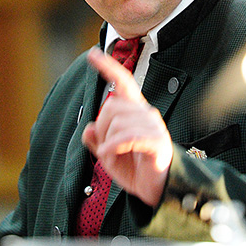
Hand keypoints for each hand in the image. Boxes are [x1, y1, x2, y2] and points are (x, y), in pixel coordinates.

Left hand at [81, 48, 172, 206]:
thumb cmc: (136, 170)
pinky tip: (110, 154)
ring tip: (114, 157)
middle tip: (105, 149)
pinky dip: (113, 146)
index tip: (92, 54)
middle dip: (100, 128)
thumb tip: (87, 129)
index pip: (122, 83)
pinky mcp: (158, 142)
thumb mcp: (109, 155)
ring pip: (117, 123)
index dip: (108, 67)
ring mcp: (153, 127)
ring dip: (107, 143)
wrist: (158, 191)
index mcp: (135, 113)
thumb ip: (97, 141)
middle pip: (111, 107)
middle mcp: (146, 114)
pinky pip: (128, 136)